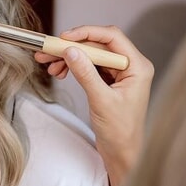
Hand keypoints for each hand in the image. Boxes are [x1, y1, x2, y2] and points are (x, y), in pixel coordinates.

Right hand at [34, 25, 153, 185]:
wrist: (122, 153)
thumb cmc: (120, 132)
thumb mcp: (101, 100)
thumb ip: (86, 73)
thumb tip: (71, 51)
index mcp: (137, 67)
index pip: (111, 37)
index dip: (86, 33)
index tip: (65, 38)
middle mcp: (130, 66)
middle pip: (97, 45)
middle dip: (71, 47)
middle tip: (48, 51)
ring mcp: (119, 73)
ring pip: (89, 54)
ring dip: (69, 57)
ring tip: (50, 65)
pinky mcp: (108, 80)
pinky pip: (88, 65)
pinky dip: (72, 66)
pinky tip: (59, 72)